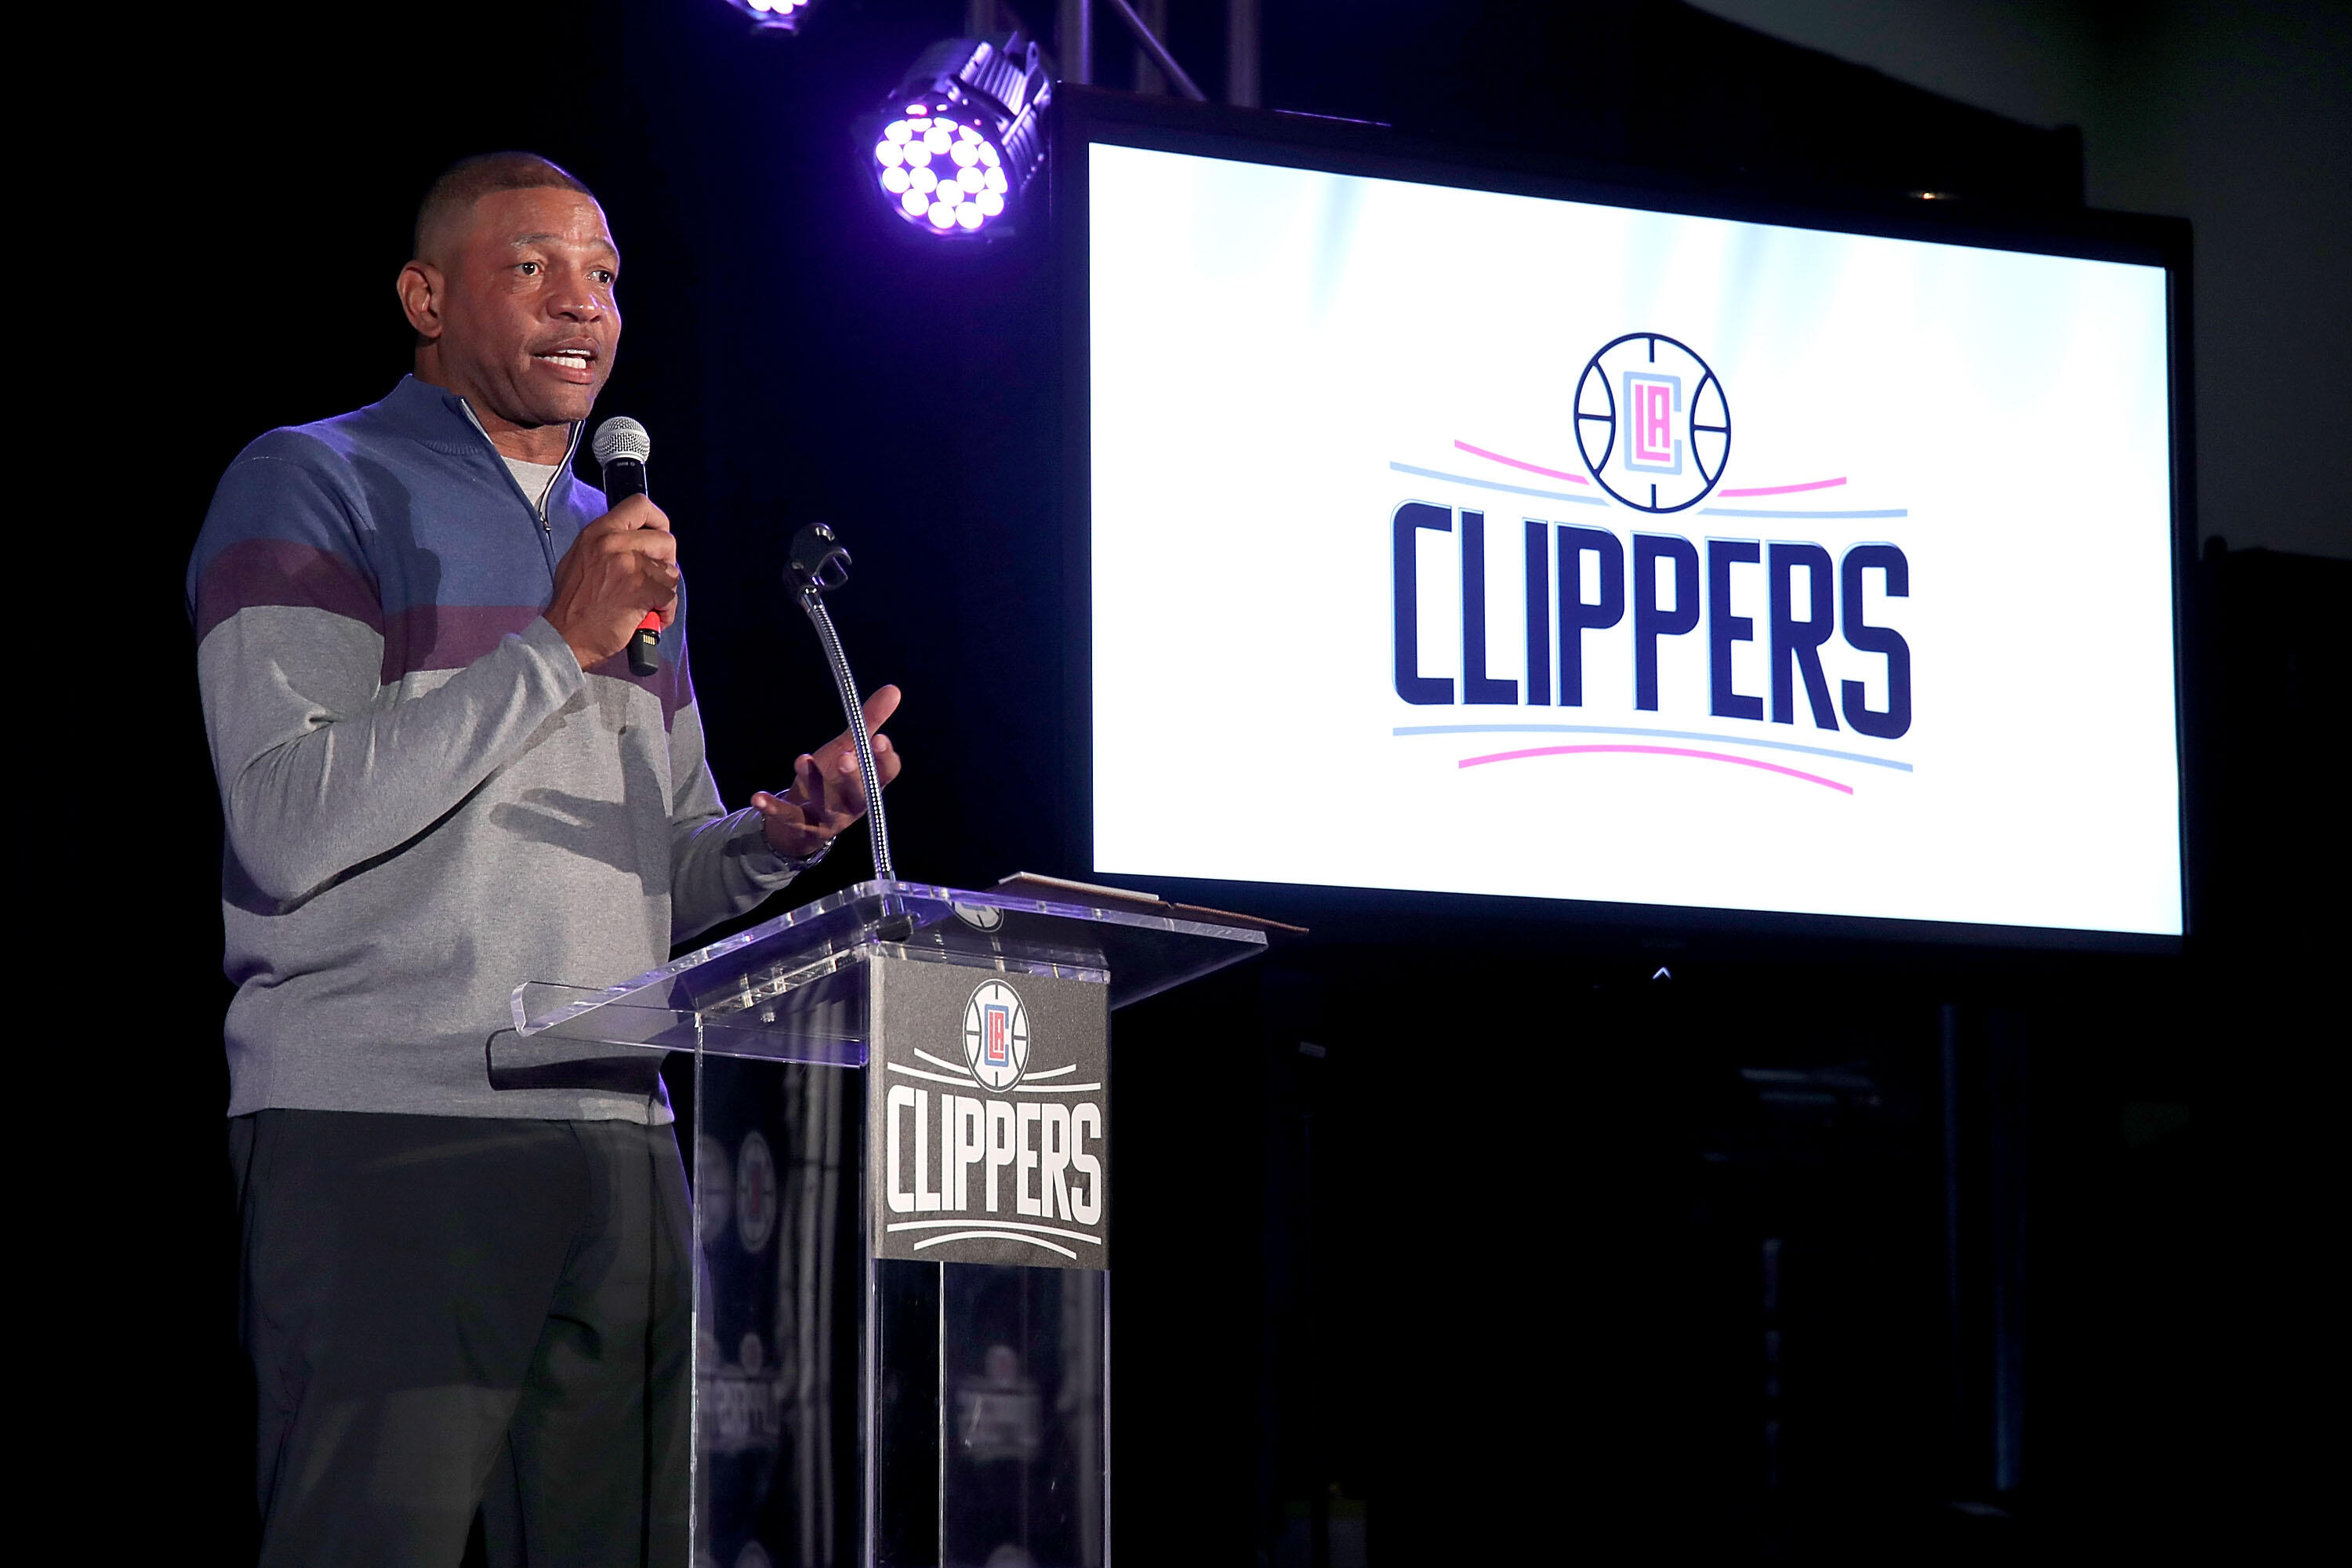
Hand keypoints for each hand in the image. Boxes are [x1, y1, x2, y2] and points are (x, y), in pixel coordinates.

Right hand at [544, 495, 678, 668]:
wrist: (564, 636)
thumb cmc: (573, 604)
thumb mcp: (580, 558)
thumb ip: (607, 544)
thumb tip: (635, 541)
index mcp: (599, 532)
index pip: (640, 504)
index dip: (659, 520)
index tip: (659, 536)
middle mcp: (614, 543)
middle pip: (666, 540)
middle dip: (667, 563)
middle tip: (655, 579)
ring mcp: (629, 565)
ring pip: (671, 572)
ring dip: (664, 591)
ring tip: (648, 603)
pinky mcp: (641, 590)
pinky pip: (670, 596)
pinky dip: (665, 611)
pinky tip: (651, 618)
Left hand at [751, 686, 903, 860]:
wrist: (809, 819)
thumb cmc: (835, 778)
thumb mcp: (849, 748)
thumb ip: (868, 721)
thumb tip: (893, 689)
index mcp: (871, 784)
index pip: (885, 774)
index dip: (885, 759)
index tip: (879, 739)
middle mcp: (854, 803)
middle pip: (859, 794)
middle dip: (853, 777)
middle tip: (845, 758)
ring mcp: (829, 817)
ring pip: (825, 805)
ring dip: (814, 783)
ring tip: (801, 760)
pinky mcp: (802, 825)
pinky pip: (789, 817)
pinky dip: (773, 808)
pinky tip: (757, 797)